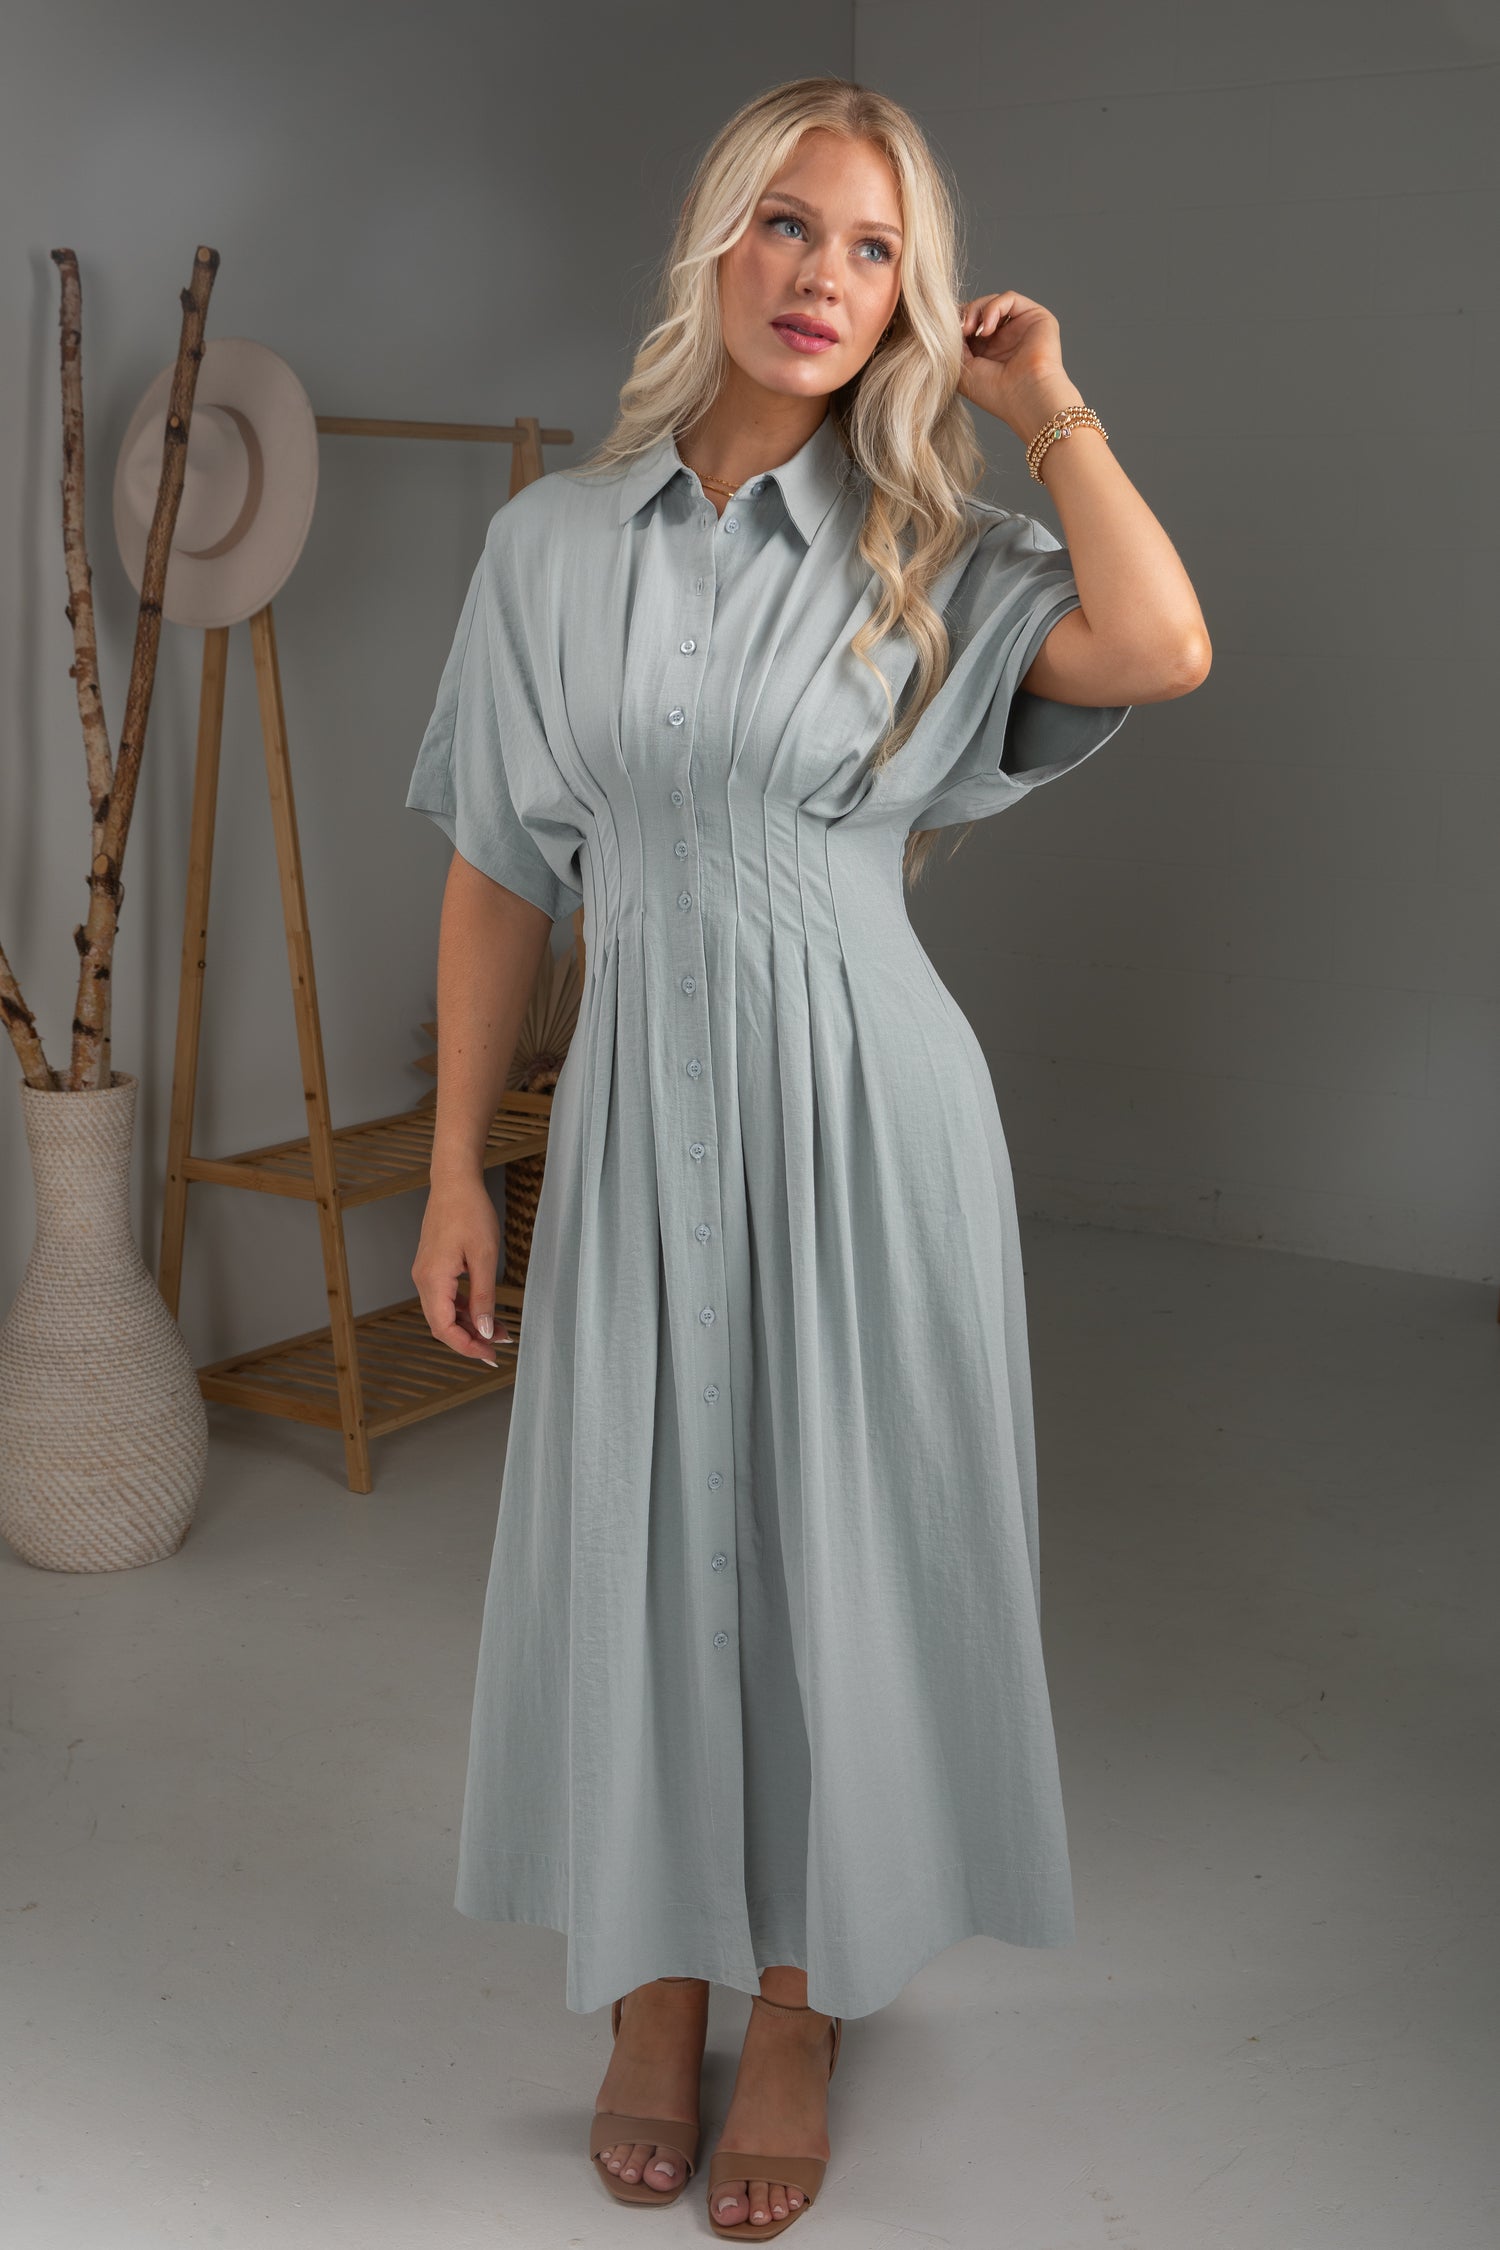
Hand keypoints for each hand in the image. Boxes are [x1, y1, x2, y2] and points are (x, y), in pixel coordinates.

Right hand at [413, 1174, 510, 1367]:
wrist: (454, 1183)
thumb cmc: (470, 1212)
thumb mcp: (485, 1257)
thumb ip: (484, 1298)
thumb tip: (486, 1331)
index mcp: (433, 1279)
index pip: (443, 1328)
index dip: (466, 1347)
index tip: (489, 1355)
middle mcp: (423, 1279)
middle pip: (441, 1325)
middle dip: (470, 1340)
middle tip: (498, 1349)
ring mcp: (425, 1273)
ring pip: (443, 1313)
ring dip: (469, 1325)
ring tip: (499, 1331)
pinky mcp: (432, 1267)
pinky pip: (444, 1298)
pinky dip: (463, 1309)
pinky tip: (484, 1312)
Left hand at [956, 289, 1081, 442]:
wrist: (1025, 396)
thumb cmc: (995, 392)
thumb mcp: (962, 369)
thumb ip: (952, 346)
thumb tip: (945, 324)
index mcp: (988, 352)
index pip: (969, 325)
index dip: (955, 323)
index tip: (943, 334)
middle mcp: (1005, 338)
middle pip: (979, 310)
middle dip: (964, 316)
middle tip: (958, 331)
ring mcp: (1020, 326)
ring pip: (993, 302)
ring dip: (975, 310)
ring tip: (969, 330)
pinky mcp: (1035, 316)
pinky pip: (1010, 298)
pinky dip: (993, 307)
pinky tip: (987, 328)